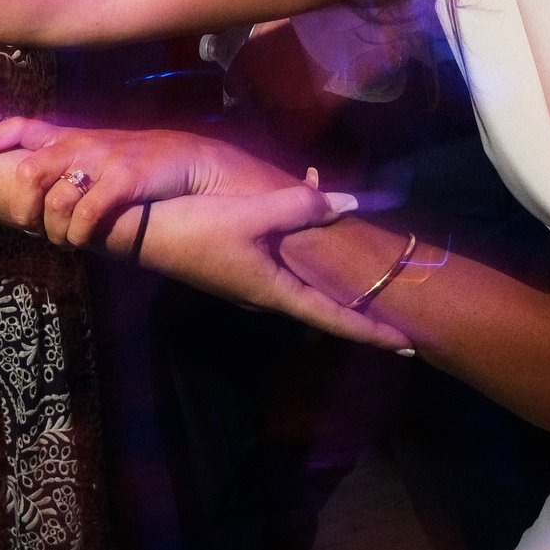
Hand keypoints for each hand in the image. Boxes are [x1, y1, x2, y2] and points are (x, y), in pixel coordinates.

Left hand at [0, 118, 291, 245]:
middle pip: (28, 172)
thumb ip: (68, 167)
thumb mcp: (99, 157)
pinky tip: (84, 240)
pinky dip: (80, 234)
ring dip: (54, 230)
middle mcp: (82, 142)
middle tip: (29, 227)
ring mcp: (104, 158)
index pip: (21, 127)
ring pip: (56, 200)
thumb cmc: (139, 165)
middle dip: (22, 208)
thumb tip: (36, 199)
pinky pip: (88, 213)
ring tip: (65, 241)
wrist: (191, 160)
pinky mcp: (126, 178)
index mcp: (71, 135)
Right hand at [142, 186, 408, 347]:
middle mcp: (269, 293)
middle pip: (326, 304)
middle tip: (399, 300)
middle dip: (363, 303)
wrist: (138, 235)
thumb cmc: (193, 230)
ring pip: (306, 280)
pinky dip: (309, 248)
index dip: (375, 333)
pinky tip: (311, 217)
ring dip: (335, 273)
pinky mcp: (239, 265)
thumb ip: (298, 207)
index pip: (337, 320)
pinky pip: (288, 262)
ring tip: (364, 259)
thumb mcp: (249, 216)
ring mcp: (252, 281)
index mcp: (276, 291)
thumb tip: (347, 203)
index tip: (411, 346)